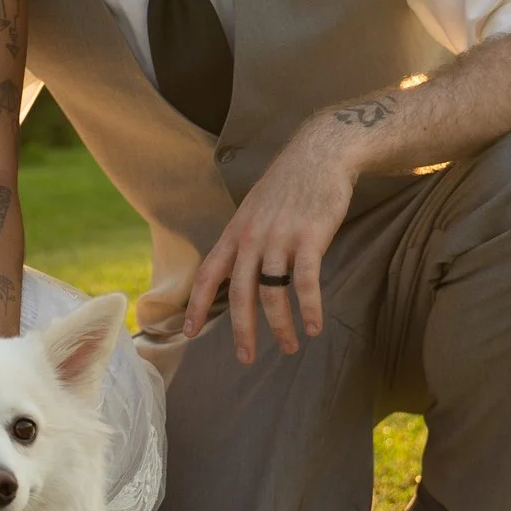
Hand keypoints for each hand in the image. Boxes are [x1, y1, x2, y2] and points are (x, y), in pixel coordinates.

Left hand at [184, 131, 354, 363]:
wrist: (319, 154)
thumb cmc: (288, 186)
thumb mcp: (254, 210)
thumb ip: (244, 240)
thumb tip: (236, 271)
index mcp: (235, 233)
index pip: (208, 274)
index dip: (197, 305)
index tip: (190, 333)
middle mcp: (252, 238)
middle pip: (240, 294)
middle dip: (242, 330)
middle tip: (245, 357)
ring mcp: (280, 238)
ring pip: (272, 293)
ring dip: (281, 326)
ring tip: (288, 347)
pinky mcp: (309, 238)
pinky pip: (306, 282)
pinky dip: (310, 308)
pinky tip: (314, 327)